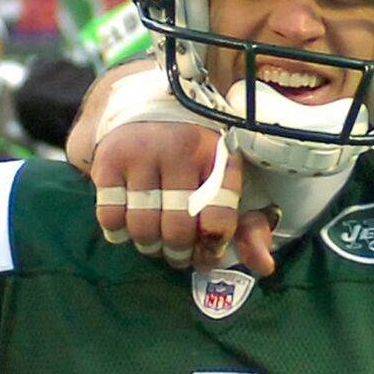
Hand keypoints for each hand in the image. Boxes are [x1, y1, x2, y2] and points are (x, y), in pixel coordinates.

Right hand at [91, 122, 276, 274]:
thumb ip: (252, 227)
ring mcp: (144, 152)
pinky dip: (118, 231)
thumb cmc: (198, 159)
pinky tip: (127, 227)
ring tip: (154, 243)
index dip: (212, 246)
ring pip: (143, 226)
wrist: (151, 107)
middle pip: (178, 229)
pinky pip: (110, 215)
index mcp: (221, 155)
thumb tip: (263, 266)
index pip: (219, 219)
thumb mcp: (231, 184)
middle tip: (177, 255)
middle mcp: (183, 149)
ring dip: (149, 246)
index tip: (208, 254)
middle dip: (178, 253)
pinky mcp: (111, 158)